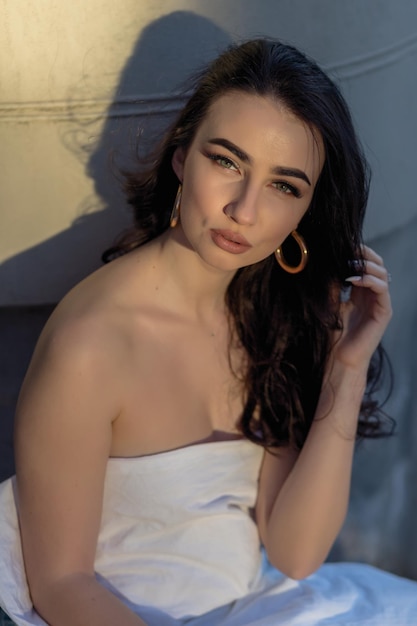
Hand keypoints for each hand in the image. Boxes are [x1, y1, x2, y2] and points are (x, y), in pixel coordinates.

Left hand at [331, 245, 391, 370]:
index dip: (356, 252)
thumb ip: (332, 284)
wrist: (339, 358)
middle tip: (348, 249)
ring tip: (350, 264)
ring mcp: (380, 302)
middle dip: (364, 254)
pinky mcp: (384, 312)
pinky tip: (354, 279)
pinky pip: (383, 289)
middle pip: (376, 264)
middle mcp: (372, 294)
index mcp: (360, 291)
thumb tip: (327, 262)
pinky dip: (370, 280)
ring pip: (382, 273)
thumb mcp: (329, 302)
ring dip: (367, 265)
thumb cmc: (332, 333)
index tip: (341, 245)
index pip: (364, 263)